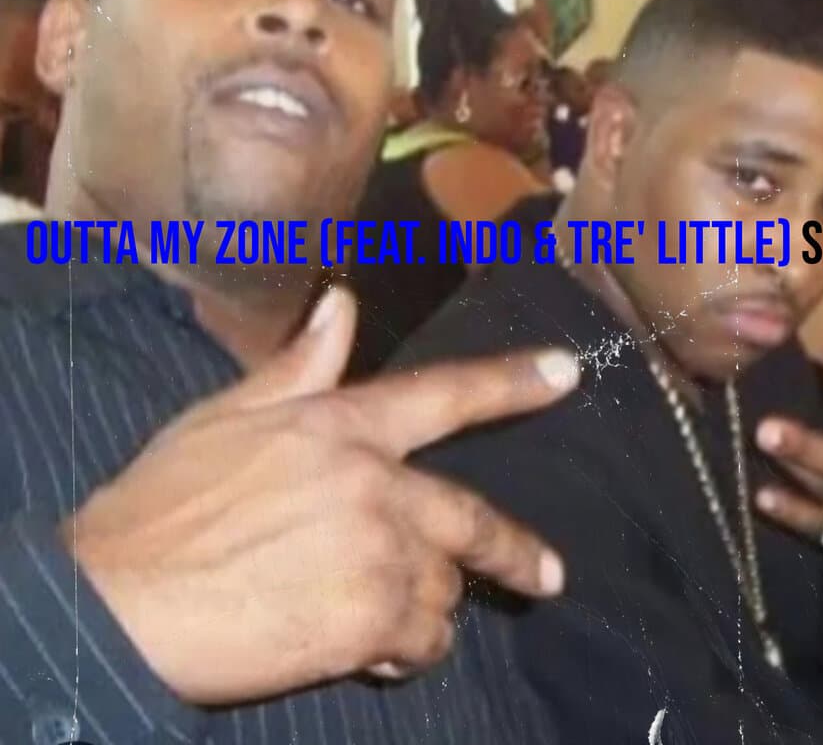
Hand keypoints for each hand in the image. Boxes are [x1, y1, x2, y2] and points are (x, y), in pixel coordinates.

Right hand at [65, 288, 577, 704]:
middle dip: (512, 550)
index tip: (568, 373)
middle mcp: (376, 483)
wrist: (120, 600)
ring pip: (443, 586)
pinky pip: (421, 641)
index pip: (446, 394)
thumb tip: (342, 306)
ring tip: (372, 611)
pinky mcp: (368, 621)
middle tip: (544, 574)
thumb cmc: (162, 504)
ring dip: (421, 602)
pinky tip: (363, 647)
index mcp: (342, 425)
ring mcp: (378, 553)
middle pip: (474, 518)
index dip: (512, 382)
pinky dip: (404, 649)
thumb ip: (299, 366)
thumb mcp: (225, 417)